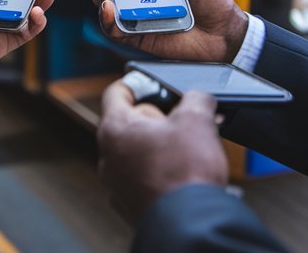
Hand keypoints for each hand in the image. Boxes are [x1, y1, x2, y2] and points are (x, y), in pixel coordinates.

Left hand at [97, 80, 227, 222]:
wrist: (190, 224)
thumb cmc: (185, 173)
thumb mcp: (197, 120)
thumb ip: (196, 99)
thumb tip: (199, 98)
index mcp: (115, 129)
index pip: (116, 93)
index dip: (138, 83)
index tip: (155, 85)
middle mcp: (108, 158)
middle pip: (130, 124)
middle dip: (158, 119)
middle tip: (184, 121)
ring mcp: (117, 185)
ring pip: (138, 153)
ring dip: (160, 148)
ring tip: (190, 149)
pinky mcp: (131, 206)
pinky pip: (143, 179)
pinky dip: (160, 173)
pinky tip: (183, 174)